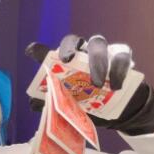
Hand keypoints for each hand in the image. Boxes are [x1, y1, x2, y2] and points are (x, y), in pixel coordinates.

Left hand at [27, 34, 153, 134]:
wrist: (121, 112)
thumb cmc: (92, 106)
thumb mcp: (72, 108)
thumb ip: (54, 104)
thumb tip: (33, 104)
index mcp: (68, 64)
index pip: (51, 53)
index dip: (40, 50)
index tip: (31, 51)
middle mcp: (83, 53)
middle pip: (75, 41)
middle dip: (69, 48)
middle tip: (67, 60)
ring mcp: (104, 52)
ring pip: (98, 44)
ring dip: (96, 61)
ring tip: (97, 83)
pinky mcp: (122, 57)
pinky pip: (121, 56)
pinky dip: (118, 70)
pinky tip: (116, 86)